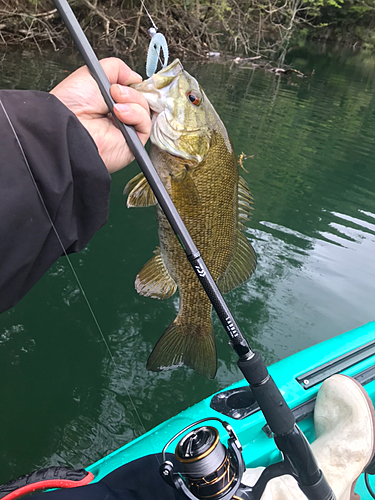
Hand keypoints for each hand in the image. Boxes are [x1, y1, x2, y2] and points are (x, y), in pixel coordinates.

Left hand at [50, 57, 150, 173]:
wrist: (71, 126)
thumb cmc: (72, 105)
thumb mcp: (93, 73)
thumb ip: (116, 68)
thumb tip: (135, 76)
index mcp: (107, 101)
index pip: (131, 90)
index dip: (131, 84)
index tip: (124, 81)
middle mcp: (117, 115)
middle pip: (140, 98)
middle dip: (130, 91)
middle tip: (114, 91)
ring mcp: (125, 129)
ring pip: (144, 109)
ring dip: (132, 101)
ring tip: (114, 105)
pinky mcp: (133, 142)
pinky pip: (145, 124)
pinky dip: (136, 114)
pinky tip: (120, 114)